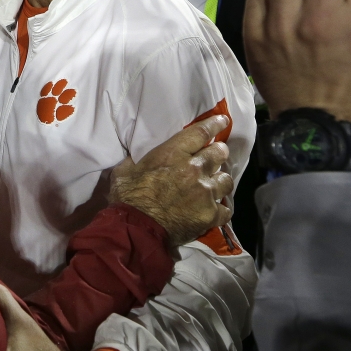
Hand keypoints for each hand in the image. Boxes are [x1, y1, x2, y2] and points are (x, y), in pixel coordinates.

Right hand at [108, 114, 233, 246]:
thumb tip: (136, 158)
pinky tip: (216, 209)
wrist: (137, 229)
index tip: (223, 121)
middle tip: (217, 155)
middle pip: (219, 153)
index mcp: (173, 154)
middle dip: (219, 152)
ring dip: (220, 180)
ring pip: (226, 180)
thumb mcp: (124, 171)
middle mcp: (194, 169)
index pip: (200, 132)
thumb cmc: (128, 198)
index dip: (214, 124)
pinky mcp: (210, 214)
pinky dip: (221, 208)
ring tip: (215, 184)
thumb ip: (136, 161)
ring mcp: (205, 192)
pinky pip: (226, 209)